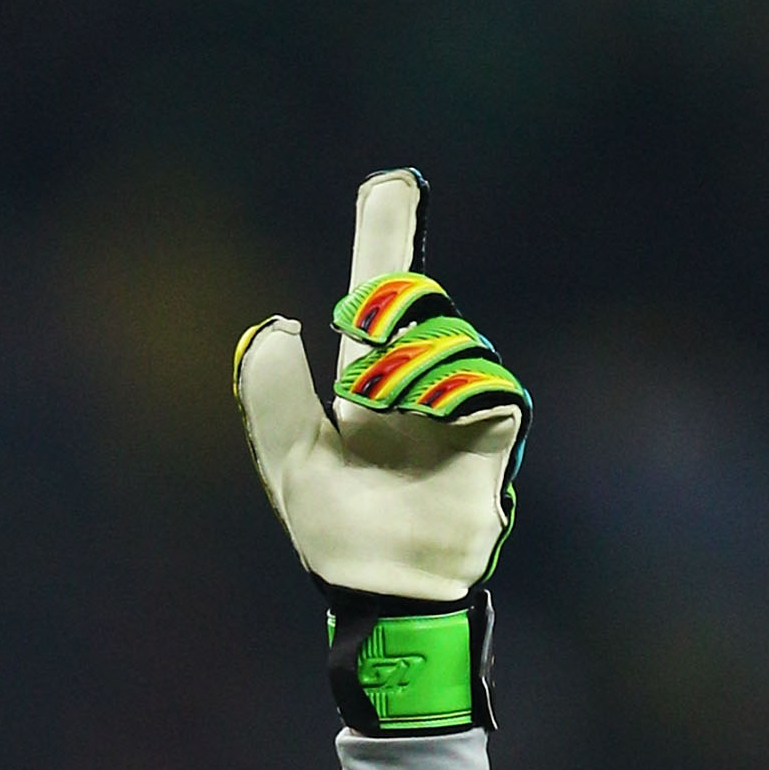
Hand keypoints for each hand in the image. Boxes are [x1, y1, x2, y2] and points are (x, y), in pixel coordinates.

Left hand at [233, 170, 527, 607]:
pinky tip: (423, 413)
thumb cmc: (340, 534)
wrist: (385, 590)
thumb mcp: (291, 462)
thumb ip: (275, 397)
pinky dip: (448, 387)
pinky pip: (484, 380)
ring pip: (445, 337)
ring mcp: (461, 400)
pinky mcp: (494, 429)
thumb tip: (277, 322)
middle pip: (416, 298)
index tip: (392, 178)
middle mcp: (420, 380)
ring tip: (381, 405)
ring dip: (406, 361)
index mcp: (370, 381)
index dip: (386, 234)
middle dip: (387, 296)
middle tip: (358, 332)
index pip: (382, 293)